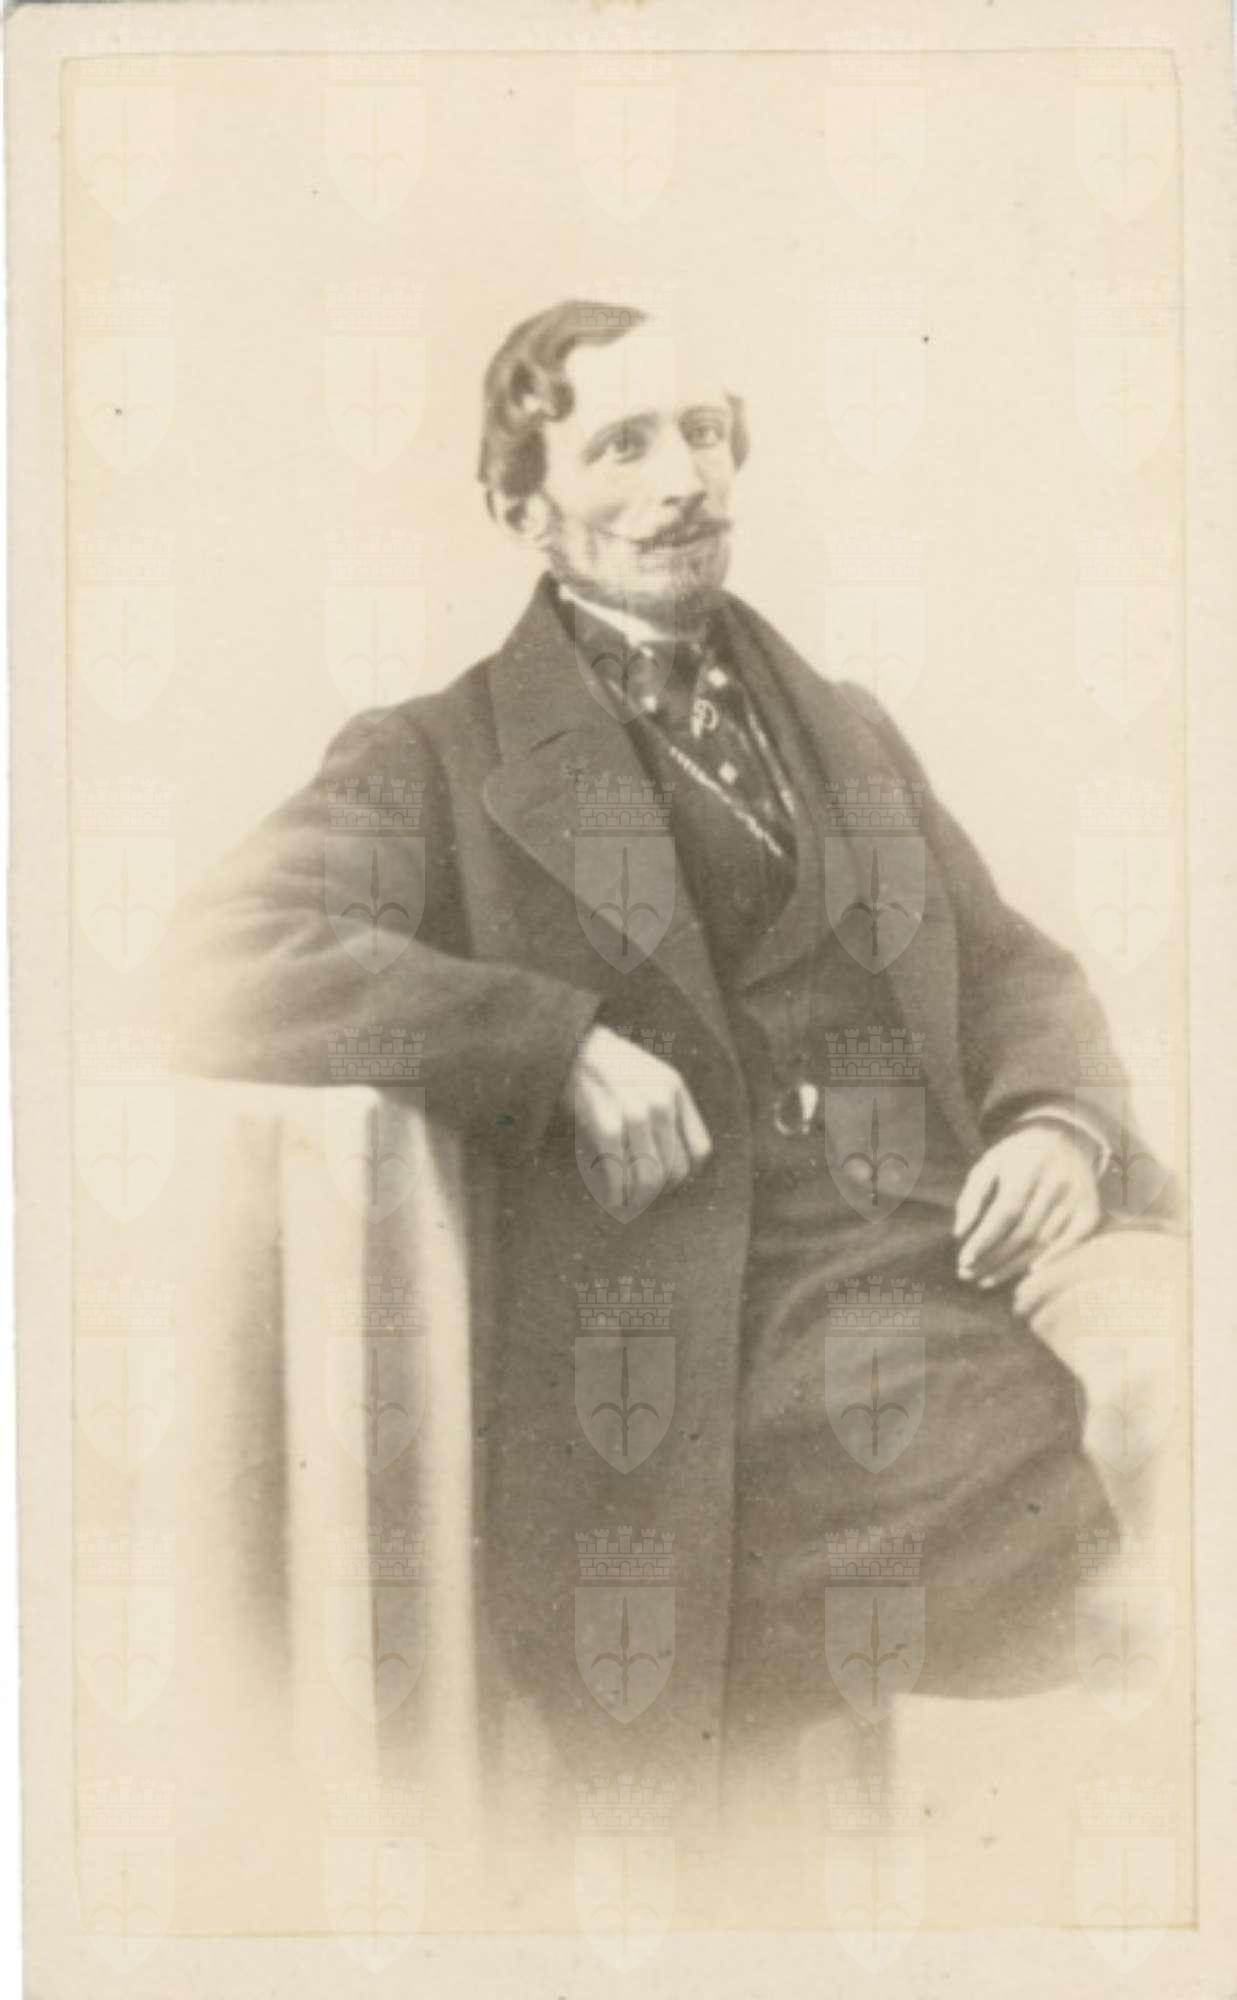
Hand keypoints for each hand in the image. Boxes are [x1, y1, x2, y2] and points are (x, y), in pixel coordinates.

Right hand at [566, 1024, 711, 1210]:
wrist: (567, 1044)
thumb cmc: (603, 1067)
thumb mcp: (646, 1077)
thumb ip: (664, 1111)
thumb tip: (668, 1166)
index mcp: (674, 1088)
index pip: (699, 1150)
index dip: (684, 1173)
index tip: (665, 1181)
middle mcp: (661, 1099)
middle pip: (676, 1169)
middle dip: (657, 1190)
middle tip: (638, 1195)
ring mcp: (635, 1110)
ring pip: (650, 1176)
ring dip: (636, 1196)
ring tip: (624, 1200)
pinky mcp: (607, 1121)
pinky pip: (619, 1171)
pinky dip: (615, 1191)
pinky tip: (610, 1196)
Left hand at [953, 1124, 1101, 1290]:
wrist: (1061, 1138)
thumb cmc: (1015, 1157)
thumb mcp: (988, 1164)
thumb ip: (972, 1196)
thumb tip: (960, 1234)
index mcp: (1029, 1166)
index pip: (1006, 1212)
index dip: (985, 1239)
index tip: (964, 1260)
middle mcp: (1058, 1182)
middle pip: (1023, 1232)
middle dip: (994, 1259)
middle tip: (969, 1275)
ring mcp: (1078, 1197)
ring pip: (1043, 1243)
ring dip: (1012, 1267)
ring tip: (986, 1280)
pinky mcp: (1091, 1210)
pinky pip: (1070, 1243)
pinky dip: (1049, 1261)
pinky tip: (1025, 1274)